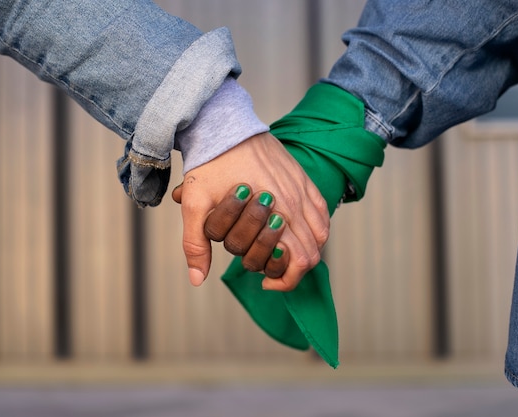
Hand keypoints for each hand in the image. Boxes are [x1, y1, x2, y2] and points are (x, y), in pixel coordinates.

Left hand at [172, 132, 328, 290]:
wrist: (223, 125)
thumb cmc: (209, 164)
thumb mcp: (195, 204)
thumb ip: (196, 244)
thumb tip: (197, 279)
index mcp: (273, 212)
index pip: (298, 261)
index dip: (284, 281)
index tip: (264, 282)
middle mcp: (294, 202)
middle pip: (312, 253)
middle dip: (292, 270)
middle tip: (269, 269)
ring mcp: (302, 188)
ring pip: (322, 235)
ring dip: (305, 250)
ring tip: (283, 252)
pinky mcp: (303, 178)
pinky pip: (323, 211)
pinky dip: (316, 229)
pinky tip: (296, 230)